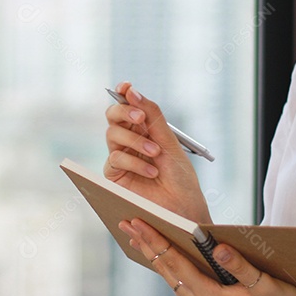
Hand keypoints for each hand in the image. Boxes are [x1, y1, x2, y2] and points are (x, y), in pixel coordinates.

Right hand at [104, 82, 210, 223]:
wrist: (183, 208)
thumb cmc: (180, 178)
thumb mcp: (170, 142)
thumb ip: (152, 116)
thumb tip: (132, 91)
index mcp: (146, 130)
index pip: (129, 105)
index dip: (124, 93)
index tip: (126, 87)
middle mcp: (131, 140)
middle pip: (113, 115)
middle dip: (124, 111)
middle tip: (140, 118)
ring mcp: (121, 157)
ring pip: (112, 133)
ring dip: (135, 140)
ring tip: (155, 154)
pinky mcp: (114, 175)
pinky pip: (116, 158)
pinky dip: (134, 162)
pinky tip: (151, 170)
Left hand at [119, 218, 295, 295]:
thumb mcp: (265, 284)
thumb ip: (241, 267)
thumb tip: (219, 248)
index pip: (177, 264)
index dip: (157, 241)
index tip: (139, 223)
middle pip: (167, 271)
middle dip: (147, 246)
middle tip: (126, 223)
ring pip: (171, 279)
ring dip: (155, 257)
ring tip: (137, 237)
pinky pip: (180, 286)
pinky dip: (169, 268)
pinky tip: (163, 257)